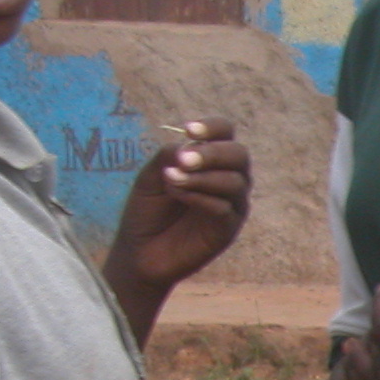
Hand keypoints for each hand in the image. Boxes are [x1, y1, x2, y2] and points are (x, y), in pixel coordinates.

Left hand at [102, 119, 251, 296]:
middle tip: (183, 160)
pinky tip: (178, 196)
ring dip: (203, 177)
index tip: (189, 131)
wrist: (140, 252)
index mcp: (210, 161)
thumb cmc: (147, 211)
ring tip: (172, 180)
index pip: (226, 133)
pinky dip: (201, 198)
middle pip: (239, 155)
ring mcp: (232, 205)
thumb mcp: (152, 175)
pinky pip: (225, 208)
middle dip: (212, 153)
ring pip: (235, 181)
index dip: (213, 127)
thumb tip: (190, 146)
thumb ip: (169, 156)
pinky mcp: (228, 230)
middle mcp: (228, 179)